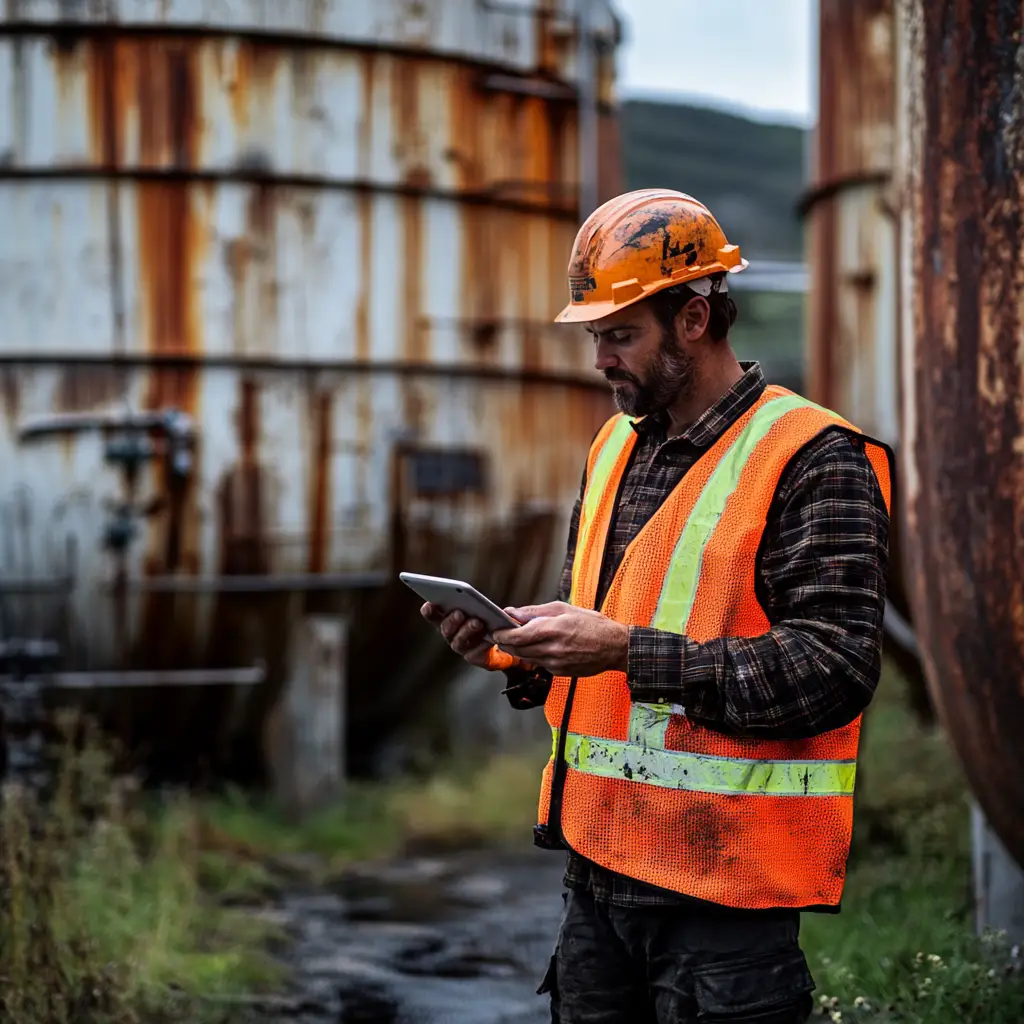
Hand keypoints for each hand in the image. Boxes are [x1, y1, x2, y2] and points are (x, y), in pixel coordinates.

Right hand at [420, 602, 496, 669]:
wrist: (498, 639)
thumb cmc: (487, 617)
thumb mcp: (483, 606)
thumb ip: (476, 601)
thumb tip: (481, 598)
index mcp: (447, 618)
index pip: (433, 615)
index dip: (429, 611)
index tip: (429, 605)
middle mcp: (450, 634)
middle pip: (445, 628)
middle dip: (452, 620)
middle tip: (459, 613)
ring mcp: (461, 647)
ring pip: (459, 641)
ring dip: (466, 631)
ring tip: (477, 622)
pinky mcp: (473, 657)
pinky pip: (474, 653)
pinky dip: (481, 645)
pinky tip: (488, 638)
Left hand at [492, 601, 628, 677]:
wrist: (614, 647)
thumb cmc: (592, 624)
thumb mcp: (564, 609)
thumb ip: (534, 612)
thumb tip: (512, 612)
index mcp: (552, 629)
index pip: (516, 636)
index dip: (501, 633)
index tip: (495, 629)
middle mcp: (552, 649)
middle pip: (516, 649)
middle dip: (505, 641)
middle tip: (500, 633)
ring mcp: (555, 663)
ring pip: (525, 658)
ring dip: (517, 649)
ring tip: (517, 638)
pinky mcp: (559, 672)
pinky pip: (538, 664)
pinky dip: (533, 655)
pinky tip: (539, 646)